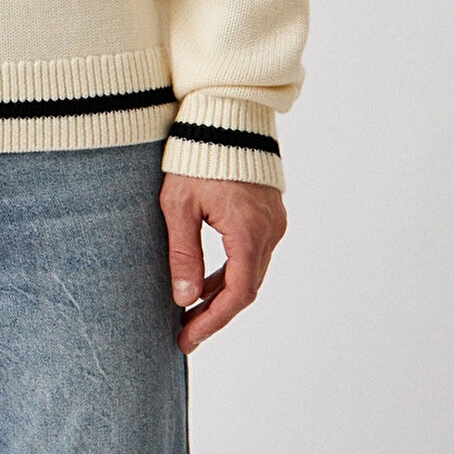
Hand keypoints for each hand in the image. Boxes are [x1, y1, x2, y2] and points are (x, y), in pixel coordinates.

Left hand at [159, 173, 286, 354]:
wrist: (224, 115)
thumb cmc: (197, 155)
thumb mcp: (179, 205)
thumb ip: (184, 253)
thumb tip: (185, 300)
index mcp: (249, 230)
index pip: (238, 293)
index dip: (213, 321)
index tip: (188, 338)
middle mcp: (270, 230)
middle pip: (247, 287)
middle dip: (215, 313)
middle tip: (185, 332)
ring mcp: (274, 222)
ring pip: (251, 272)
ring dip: (223, 294)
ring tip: (190, 312)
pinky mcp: (270, 214)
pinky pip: (253, 254)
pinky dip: (232, 272)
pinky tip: (207, 282)